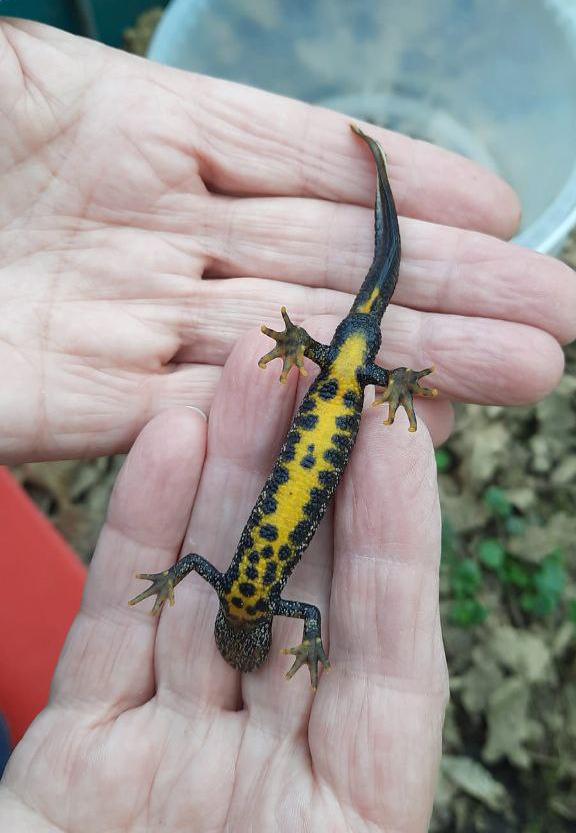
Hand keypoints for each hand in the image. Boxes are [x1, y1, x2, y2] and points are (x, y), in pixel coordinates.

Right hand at [0, 331, 446, 831]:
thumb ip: (355, 803)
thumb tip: (394, 681)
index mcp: (351, 819)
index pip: (391, 649)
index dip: (397, 538)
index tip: (397, 433)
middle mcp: (268, 773)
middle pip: (300, 599)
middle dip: (307, 482)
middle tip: (315, 373)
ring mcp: (173, 753)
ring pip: (208, 588)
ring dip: (223, 480)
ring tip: (238, 381)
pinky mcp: (83, 749)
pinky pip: (118, 622)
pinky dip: (140, 532)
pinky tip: (162, 447)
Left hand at [1, 20, 573, 463]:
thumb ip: (90, 73)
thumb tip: (202, 65)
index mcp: (114, 126)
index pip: (287, 154)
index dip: (395, 182)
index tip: (499, 210)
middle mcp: (136, 227)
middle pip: (313, 260)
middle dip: (441, 287)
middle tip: (558, 318)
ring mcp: (111, 317)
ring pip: (285, 339)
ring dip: (407, 356)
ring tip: (526, 369)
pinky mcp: (68, 402)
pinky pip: (201, 399)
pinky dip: (291, 404)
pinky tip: (386, 413)